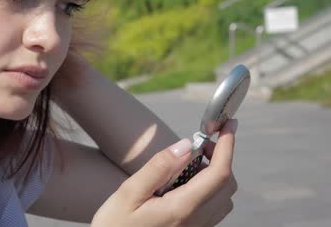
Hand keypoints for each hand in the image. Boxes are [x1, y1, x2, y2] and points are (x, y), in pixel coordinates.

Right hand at [91, 119, 237, 226]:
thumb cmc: (115, 226)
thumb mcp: (129, 193)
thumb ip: (159, 167)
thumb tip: (186, 145)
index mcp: (182, 209)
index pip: (219, 173)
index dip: (228, 146)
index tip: (228, 125)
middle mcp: (196, 222)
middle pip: (226, 184)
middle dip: (221, 157)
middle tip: (199, 143)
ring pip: (224, 198)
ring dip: (216, 174)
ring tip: (190, 163)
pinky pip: (214, 209)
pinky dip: (209, 188)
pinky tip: (184, 183)